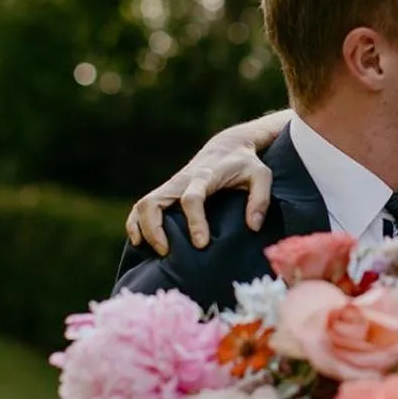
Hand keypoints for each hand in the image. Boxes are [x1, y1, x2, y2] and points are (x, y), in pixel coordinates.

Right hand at [125, 113, 286, 253]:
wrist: (227, 147)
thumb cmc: (245, 164)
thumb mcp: (261, 176)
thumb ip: (260, 200)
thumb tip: (253, 226)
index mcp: (205, 176)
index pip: (192, 198)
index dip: (194, 222)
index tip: (201, 244)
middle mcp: (182, 180)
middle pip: (154, 201)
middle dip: (154, 229)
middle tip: (167, 252)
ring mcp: (171, 186)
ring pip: (143, 204)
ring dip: (142, 229)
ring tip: (157, 251)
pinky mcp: (166, 191)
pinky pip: (142, 206)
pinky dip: (136, 224)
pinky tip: (141, 242)